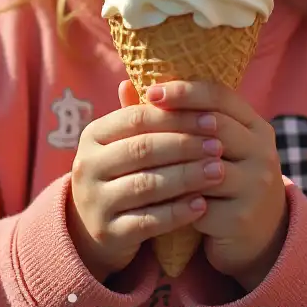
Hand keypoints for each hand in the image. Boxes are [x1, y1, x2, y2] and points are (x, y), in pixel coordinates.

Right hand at [66, 81, 224, 281]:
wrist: (96, 229)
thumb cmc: (123, 173)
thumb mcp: (126, 143)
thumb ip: (146, 114)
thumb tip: (166, 73)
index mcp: (93, 135)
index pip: (138, 118)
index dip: (177, 117)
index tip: (212, 119)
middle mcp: (87, 165)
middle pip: (143, 149)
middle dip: (185, 146)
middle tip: (219, 145)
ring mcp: (95, 201)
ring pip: (147, 184)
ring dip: (187, 177)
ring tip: (218, 171)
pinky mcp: (108, 233)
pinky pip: (148, 221)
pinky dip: (177, 212)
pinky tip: (202, 205)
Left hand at [139, 80, 288, 290]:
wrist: (258, 235)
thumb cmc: (223, 180)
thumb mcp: (209, 146)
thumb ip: (176, 117)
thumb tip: (125, 86)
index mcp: (255, 126)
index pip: (221, 96)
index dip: (186, 91)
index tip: (152, 92)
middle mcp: (263, 151)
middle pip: (215, 127)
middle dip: (174, 122)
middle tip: (138, 121)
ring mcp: (256, 185)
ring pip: (205, 167)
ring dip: (171, 164)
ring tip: (138, 160)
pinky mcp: (242, 218)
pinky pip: (200, 206)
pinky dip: (175, 202)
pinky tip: (152, 200)